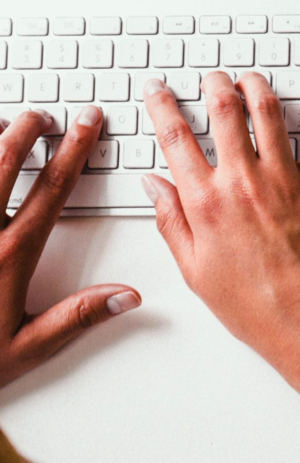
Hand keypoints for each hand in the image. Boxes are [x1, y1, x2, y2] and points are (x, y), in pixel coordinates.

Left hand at [0, 107, 140, 387]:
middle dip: (27, 129)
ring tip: (4, 123)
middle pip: (4, 160)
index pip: (52, 189)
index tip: (86, 125)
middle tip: (43, 115)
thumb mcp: (26, 347)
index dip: (74, 151)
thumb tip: (126, 296)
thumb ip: (77, 316)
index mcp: (8, 255)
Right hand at [142, 70, 299, 378]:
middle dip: (213, 84)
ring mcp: (288, 181)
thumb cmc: (259, 309)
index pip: (175, 137)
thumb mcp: (197, 273)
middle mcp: (246, 184)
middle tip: (210, 78)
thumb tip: (153, 186)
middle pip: (224, 111)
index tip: (158, 90)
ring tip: (249, 79)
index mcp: (207, 204)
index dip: (161, 105)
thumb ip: (171, 223)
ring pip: (269, 111)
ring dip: (256, 85)